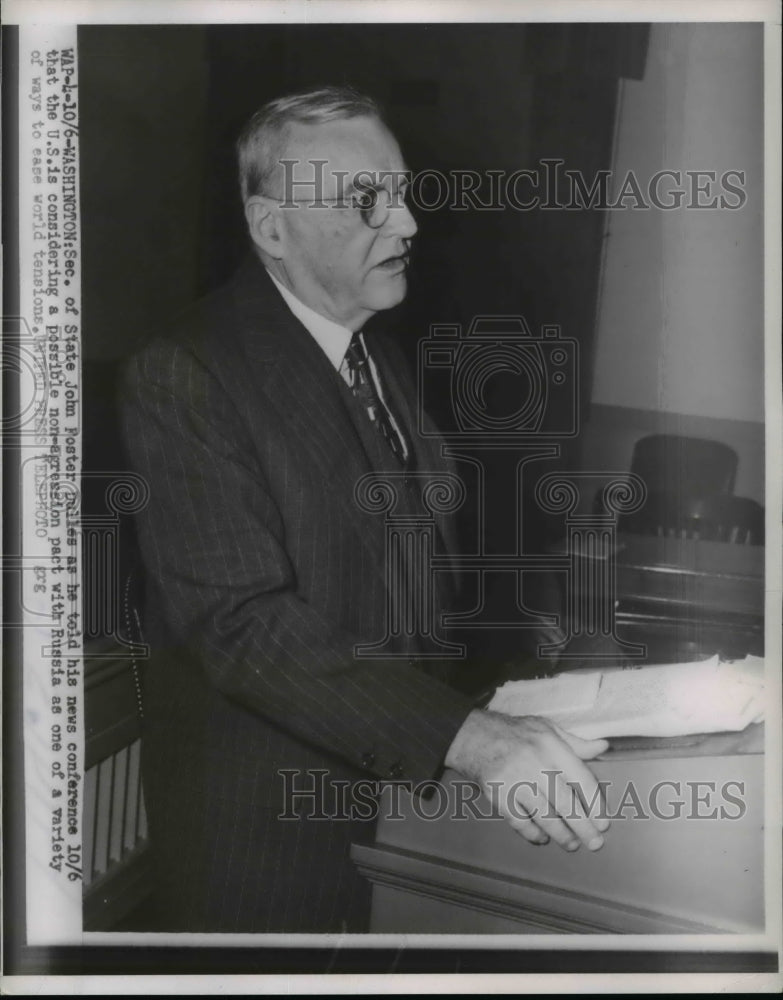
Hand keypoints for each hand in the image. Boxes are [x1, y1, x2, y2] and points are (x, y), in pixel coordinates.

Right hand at [445, 708, 609, 850]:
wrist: (473, 737)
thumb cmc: (516, 733)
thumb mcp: (547, 728)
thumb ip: (576, 742)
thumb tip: (604, 747)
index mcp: (551, 746)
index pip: (580, 778)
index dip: (595, 803)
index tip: (603, 822)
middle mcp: (535, 764)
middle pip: (565, 803)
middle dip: (583, 827)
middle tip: (595, 843)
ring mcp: (515, 781)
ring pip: (544, 816)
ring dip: (561, 835)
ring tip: (572, 844)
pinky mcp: (499, 795)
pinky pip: (520, 822)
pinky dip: (532, 833)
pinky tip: (542, 838)